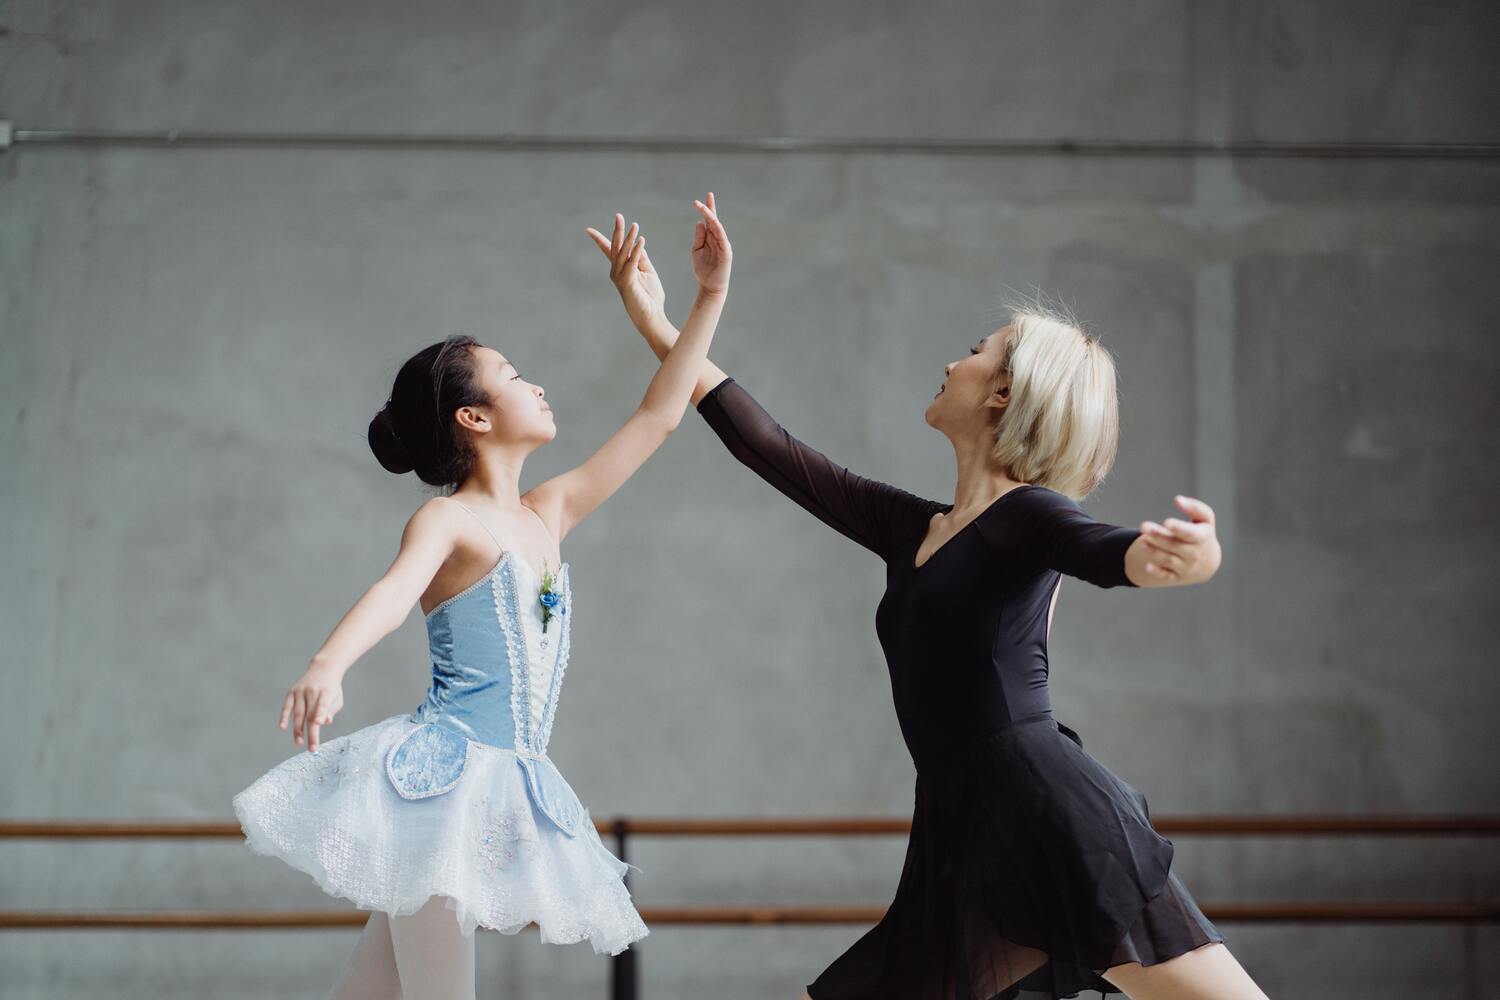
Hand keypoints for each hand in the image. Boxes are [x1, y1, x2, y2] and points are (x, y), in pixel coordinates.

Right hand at [278, 661, 344, 752]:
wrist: (323, 669)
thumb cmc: (331, 689)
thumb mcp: (337, 698)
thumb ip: (331, 710)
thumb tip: (323, 722)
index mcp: (327, 691)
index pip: (323, 704)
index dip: (320, 713)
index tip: (318, 723)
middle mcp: (312, 690)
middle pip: (310, 715)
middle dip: (311, 733)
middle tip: (312, 748)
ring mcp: (300, 691)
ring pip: (298, 713)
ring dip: (298, 730)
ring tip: (299, 743)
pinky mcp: (291, 692)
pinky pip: (287, 706)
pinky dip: (284, 717)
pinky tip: (282, 727)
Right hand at [586, 213, 666, 330]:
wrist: (652, 316)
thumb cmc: (649, 296)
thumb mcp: (646, 271)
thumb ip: (640, 258)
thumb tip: (637, 242)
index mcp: (620, 269)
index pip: (608, 251)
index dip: (599, 239)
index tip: (588, 230)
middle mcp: (616, 272)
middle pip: (614, 248)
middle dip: (617, 231)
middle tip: (619, 216)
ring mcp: (620, 278)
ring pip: (623, 253)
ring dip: (629, 238)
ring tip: (635, 225)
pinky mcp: (627, 283)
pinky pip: (632, 263)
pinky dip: (636, 251)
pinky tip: (641, 240)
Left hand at [690, 191, 730, 294]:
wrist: (710, 287)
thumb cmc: (703, 270)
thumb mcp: (696, 251)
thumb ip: (698, 237)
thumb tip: (699, 222)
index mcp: (710, 238)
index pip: (709, 221)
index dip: (706, 209)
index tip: (699, 200)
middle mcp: (718, 239)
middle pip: (715, 220)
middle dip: (711, 208)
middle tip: (708, 195)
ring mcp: (723, 245)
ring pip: (718, 227)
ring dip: (712, 217)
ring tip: (705, 207)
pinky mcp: (726, 252)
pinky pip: (722, 238)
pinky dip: (718, 229)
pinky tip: (713, 222)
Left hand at [1137, 495, 1221, 584]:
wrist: (1208, 563)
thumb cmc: (1202, 533)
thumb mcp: (1205, 520)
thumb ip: (1194, 507)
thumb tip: (1178, 499)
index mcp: (1201, 538)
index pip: (1190, 534)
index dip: (1179, 528)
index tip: (1167, 522)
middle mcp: (1194, 554)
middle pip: (1174, 545)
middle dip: (1159, 536)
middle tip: (1144, 526)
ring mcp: (1185, 567)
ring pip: (1168, 559)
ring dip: (1154, 551)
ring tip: (1142, 542)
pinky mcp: (1176, 576)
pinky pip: (1166, 576)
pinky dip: (1157, 572)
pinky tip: (1147, 566)